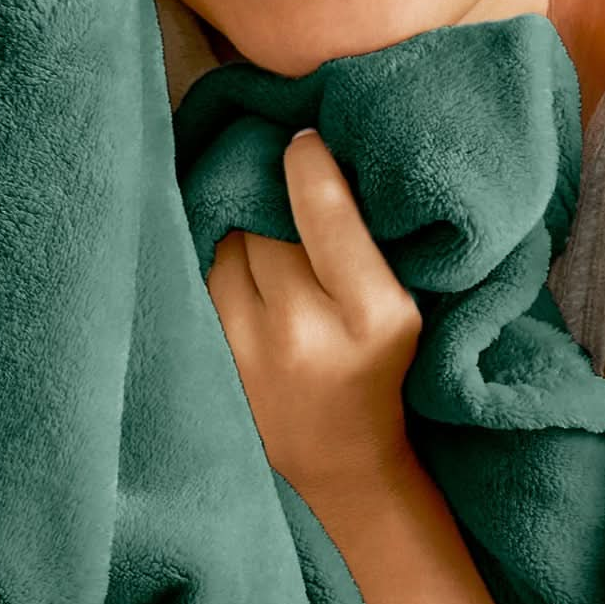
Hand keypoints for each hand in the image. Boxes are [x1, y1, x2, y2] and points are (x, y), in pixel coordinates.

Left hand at [206, 128, 423, 509]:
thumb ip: (363, 240)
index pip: (322, 205)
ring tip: (263, 238)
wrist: (343, 464)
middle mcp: (307, 331)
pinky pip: (202, 280)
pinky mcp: (214, 362)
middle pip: (265, 219)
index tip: (303, 140)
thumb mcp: (402, 307)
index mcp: (375, 313)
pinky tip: (241, 276)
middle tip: (279, 185)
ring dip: (239, 231)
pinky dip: (218, 266)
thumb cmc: (383, 369)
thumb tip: (311, 146)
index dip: (306, 159)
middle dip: (269, 196)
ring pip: (226, 244)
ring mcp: (251, 352)